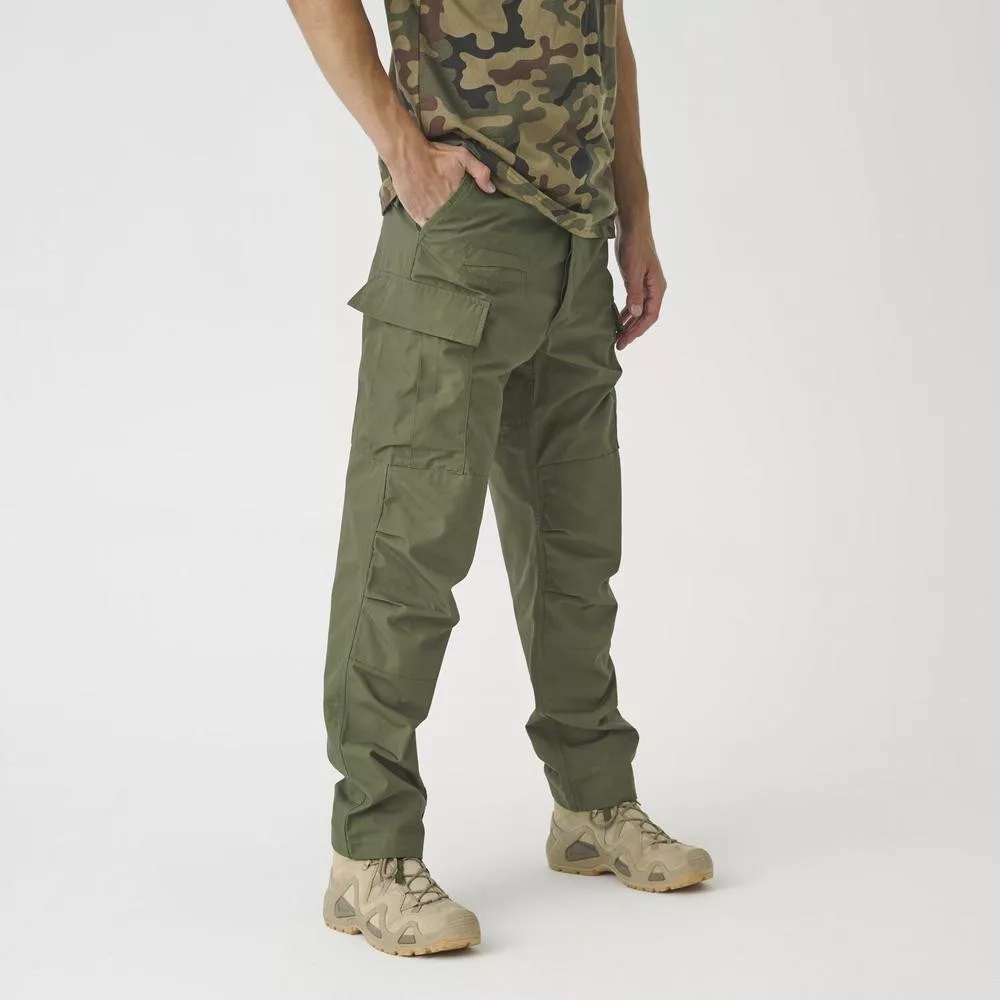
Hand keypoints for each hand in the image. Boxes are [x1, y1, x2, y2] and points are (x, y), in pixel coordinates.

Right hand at [387, 140, 494, 226]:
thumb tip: (491, 189)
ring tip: (452, 229)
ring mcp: (430, 212)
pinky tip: (437, 229)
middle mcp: (444, 207)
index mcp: (457, 195)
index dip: (472, 215)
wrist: (407, 154)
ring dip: (448, 228)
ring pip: (443, 227)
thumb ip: (479, 171)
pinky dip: (432, 229)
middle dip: (462, 223)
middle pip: (457, 221)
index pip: (469, 212)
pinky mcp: (417, 214)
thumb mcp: (462, 156)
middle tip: (464, 223)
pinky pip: (427, 228)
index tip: (476, 217)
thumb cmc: (434, 154)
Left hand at [614, 221, 666, 349]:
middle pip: (646, 316)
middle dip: (633, 331)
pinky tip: (618, 319)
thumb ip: (634, 293)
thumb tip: (635, 314)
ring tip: (618, 336)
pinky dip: (627, 312)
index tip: (624, 341)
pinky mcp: (638, 280)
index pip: (650, 316)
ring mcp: (647, 285)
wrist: (633, 226)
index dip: (637, 330)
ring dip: (630, 324)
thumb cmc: (635, 246)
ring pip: (640, 310)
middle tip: (619, 345)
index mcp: (657, 287)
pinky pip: (635, 302)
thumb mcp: (633, 271)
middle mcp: (655, 288)